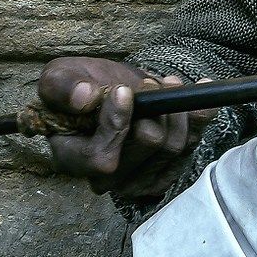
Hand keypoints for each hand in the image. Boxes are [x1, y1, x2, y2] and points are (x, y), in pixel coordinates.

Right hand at [35, 57, 208, 192]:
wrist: (111, 92)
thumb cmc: (80, 87)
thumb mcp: (60, 77)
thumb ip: (63, 86)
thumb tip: (84, 97)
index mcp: (72, 159)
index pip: (100, 156)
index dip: (116, 124)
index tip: (124, 91)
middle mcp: (106, 179)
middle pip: (146, 146)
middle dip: (154, 108)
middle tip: (152, 84)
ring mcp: (138, 179)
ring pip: (173, 146)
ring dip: (176, 110)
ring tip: (168, 84)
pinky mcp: (165, 172)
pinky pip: (192, 146)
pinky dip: (197, 118)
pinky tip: (194, 94)